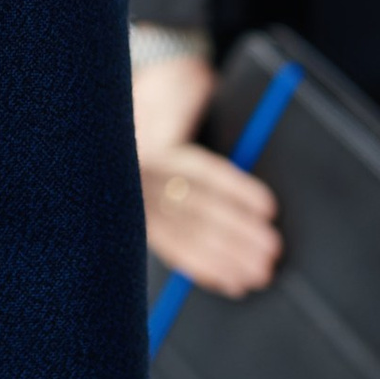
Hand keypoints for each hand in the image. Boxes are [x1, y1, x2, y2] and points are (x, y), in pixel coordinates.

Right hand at [135, 50, 278, 296]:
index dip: (235, 189)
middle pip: (194, 208)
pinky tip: (231, 282)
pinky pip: (174, 253)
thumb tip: (241, 144)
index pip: (200, 170)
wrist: (108, 123)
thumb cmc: (164, 110)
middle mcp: (143, 176)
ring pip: (184, 235)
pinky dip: (204, 269)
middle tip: (271, 250)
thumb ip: (198, 110)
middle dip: (235, 233)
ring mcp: (139, 203)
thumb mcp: (181, 96)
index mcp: (157, 147)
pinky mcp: (142, 225)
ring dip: (224, 258)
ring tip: (258, 273)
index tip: (269, 207)